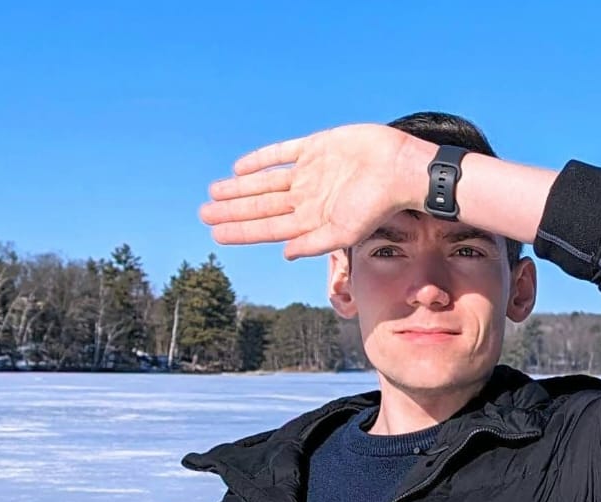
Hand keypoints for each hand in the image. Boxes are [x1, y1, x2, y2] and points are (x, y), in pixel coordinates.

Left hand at [199, 124, 432, 260]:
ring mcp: (309, 174)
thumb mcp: (345, 232)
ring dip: (240, 189)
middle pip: (261, 207)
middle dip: (232, 212)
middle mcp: (307, 199)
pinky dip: (261, 160)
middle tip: (203, 215)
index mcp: (312, 222)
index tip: (216, 235)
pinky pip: (281, 154)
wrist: (397, 169)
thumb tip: (284, 254)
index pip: (268, 229)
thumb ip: (315, 243)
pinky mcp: (315, 148)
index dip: (241, 231)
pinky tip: (240, 167)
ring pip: (265, 184)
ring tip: (213, 193)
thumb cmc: (378, 206)